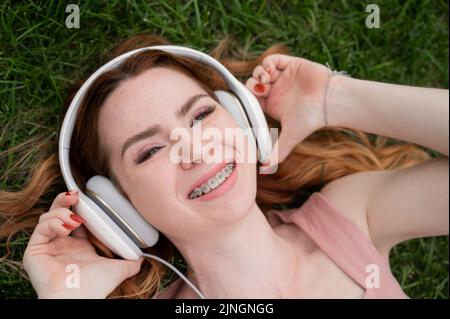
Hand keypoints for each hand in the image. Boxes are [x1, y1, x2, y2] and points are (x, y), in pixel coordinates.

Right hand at [22, 191, 143, 297]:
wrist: (80, 298)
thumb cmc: (96, 286)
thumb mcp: (118, 269)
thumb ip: (130, 261)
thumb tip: (144, 258)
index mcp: (78, 246)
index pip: (75, 218)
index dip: (80, 206)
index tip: (86, 197)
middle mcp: (61, 244)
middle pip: (58, 213)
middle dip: (65, 200)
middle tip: (75, 195)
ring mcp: (47, 247)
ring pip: (47, 217)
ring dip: (60, 212)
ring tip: (74, 219)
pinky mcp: (35, 251)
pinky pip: (40, 229)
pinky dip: (52, 223)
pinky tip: (65, 227)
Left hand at [245, 54, 331, 166]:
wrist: (328, 102)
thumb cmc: (311, 119)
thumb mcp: (289, 137)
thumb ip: (277, 152)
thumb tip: (264, 170)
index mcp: (272, 104)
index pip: (252, 98)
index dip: (247, 97)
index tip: (250, 99)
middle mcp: (276, 90)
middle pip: (253, 82)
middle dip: (252, 84)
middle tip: (259, 88)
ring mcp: (283, 76)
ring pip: (261, 70)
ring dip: (258, 73)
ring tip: (266, 79)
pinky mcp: (291, 64)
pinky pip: (272, 59)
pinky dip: (267, 63)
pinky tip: (270, 71)